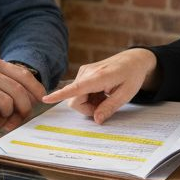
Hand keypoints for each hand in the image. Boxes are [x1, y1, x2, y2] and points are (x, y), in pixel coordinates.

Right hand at [41, 48, 157, 123]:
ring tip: (105, 97)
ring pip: (76, 96)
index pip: (75, 89)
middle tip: (104, 108)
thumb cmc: (132, 76)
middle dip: (86, 109)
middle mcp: (87, 73)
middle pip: (74, 99)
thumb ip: (109, 107)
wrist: (134, 59)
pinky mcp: (84, 73)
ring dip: (89, 102)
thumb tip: (96, 120)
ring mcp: (84, 72)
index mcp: (98, 77)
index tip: (45, 99)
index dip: (59, 95)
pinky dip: (89, 96)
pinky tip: (102, 92)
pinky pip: (80, 91)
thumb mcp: (126, 94)